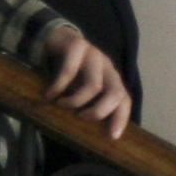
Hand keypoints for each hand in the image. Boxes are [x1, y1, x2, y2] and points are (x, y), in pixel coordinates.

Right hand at [37, 23, 131, 137]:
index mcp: (113, 79)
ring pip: (94, 85)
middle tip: (81, 118)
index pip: (125, 100)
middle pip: (116, 93)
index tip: (111, 136)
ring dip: (77, 100)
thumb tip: (88, 132)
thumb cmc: (72, 70)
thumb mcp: (82, 87)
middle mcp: (108, 67)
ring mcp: (95, 55)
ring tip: (61, 105)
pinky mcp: (77, 45)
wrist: (57, 38)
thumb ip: (89, 102)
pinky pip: (70, 70)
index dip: (121, 118)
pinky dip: (59, 86)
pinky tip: (50, 94)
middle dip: (100, 111)